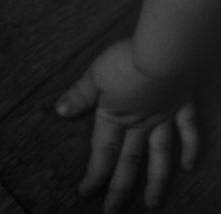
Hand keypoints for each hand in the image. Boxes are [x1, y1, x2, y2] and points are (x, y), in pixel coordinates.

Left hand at [55, 39, 199, 212]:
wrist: (162, 53)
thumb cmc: (126, 60)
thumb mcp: (95, 75)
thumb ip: (80, 94)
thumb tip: (61, 110)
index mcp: (116, 115)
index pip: (102, 152)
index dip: (93, 174)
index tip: (85, 193)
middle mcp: (140, 123)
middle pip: (128, 162)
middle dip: (119, 189)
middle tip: (113, 212)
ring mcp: (164, 117)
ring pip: (160, 156)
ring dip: (155, 181)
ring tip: (151, 203)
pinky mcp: (182, 105)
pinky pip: (188, 132)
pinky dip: (191, 149)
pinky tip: (189, 166)